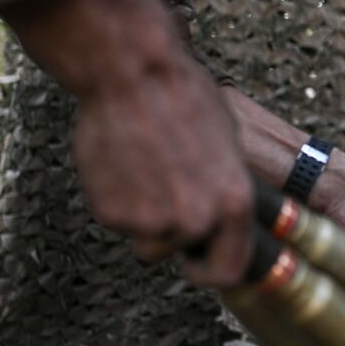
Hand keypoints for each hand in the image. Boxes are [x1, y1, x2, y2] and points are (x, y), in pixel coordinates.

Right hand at [71, 52, 253, 285]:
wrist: (134, 75)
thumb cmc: (182, 97)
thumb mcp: (227, 145)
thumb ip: (223, 191)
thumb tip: (219, 216)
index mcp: (233, 204)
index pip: (228, 269)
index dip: (211, 270)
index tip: (198, 264)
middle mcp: (196, 220)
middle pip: (177, 255)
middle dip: (171, 238)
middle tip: (162, 203)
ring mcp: (150, 221)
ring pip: (144, 239)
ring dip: (142, 217)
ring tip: (143, 169)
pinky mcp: (111, 213)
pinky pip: (117, 219)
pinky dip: (117, 199)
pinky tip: (122, 162)